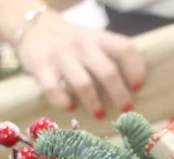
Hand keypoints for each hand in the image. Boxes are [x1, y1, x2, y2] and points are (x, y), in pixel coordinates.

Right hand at [16, 11, 145, 118]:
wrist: (35, 28)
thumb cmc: (73, 44)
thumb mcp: (94, 42)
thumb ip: (110, 58)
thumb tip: (133, 89)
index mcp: (99, 38)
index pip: (125, 49)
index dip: (135, 69)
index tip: (138, 87)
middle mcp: (82, 44)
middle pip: (107, 71)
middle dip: (119, 94)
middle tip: (125, 109)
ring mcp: (60, 55)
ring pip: (83, 83)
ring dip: (94, 103)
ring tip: (100, 115)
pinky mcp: (40, 66)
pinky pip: (53, 89)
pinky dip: (63, 102)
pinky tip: (70, 107)